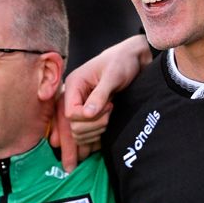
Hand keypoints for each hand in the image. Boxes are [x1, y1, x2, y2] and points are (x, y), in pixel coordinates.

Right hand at [49, 34, 151, 170]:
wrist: (133, 59)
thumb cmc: (122, 62)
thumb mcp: (113, 76)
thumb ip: (100, 95)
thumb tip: (87, 114)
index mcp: (73, 85)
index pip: (70, 114)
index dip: (89, 118)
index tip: (109, 107)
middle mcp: (73, 98)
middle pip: (73, 128)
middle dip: (93, 127)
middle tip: (110, 115)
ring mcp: (80, 107)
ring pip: (78, 135)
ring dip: (95, 133)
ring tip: (109, 119)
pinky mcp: (89, 115)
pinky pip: (85, 135)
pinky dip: (93, 140)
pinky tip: (99, 143)